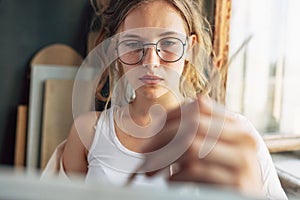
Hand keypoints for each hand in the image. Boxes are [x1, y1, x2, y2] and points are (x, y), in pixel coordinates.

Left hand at [128, 95, 261, 195]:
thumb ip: (197, 131)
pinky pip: (195, 171)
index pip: (199, 106)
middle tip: (144, 154)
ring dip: (162, 158)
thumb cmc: (223, 175)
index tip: (153, 130)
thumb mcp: (214, 149)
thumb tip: (160, 118)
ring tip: (150, 170)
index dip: (171, 115)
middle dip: (162, 138)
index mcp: (238, 126)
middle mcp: (244, 139)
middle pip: (192, 124)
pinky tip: (168, 181)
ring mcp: (243, 161)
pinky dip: (174, 176)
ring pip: (191, 145)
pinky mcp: (238, 183)